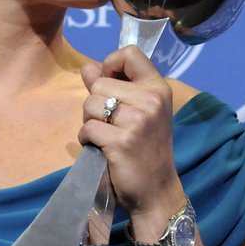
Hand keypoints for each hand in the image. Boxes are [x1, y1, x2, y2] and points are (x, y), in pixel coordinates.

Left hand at [78, 46, 181, 215]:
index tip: (111, 85)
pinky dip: (87, 140)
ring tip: (107, 137)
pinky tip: (102, 150)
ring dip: (89, 122)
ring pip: (90, 104)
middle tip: (111, 125)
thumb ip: (112, 87)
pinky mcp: (121, 141)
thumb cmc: (144, 150)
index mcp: (158, 89)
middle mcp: (151, 101)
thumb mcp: (137, 113)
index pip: (129, 53)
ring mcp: (138, 121)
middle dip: (95, 104)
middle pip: (99, 83)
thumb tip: (87, 67)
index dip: (111, 64)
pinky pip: (87, 128)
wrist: (156, 192)